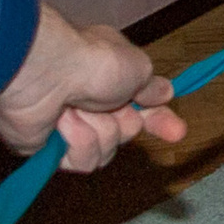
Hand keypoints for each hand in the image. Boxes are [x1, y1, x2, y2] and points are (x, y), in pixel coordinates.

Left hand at [0, 4, 185, 173]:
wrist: (46, 75)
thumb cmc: (95, 63)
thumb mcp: (139, 68)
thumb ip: (152, 87)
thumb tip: (165, 92)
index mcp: (112, 79)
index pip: (143, 106)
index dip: (160, 120)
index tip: (177, 133)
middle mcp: (92, 104)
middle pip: (126, 132)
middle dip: (123, 121)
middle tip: (110, 104)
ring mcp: (71, 127)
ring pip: (106, 149)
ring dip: (100, 130)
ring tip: (78, 109)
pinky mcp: (51, 150)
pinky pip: (82, 160)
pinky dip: (78, 141)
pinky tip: (65, 125)